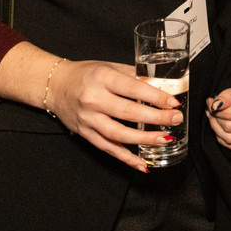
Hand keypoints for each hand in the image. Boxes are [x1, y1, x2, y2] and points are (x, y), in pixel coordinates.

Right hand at [44, 60, 184, 172]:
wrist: (55, 86)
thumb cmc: (86, 74)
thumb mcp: (110, 67)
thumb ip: (135, 75)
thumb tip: (163, 85)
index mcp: (103, 78)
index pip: (133, 88)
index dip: (156, 97)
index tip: (173, 102)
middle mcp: (93, 99)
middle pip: (129, 112)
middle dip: (156, 117)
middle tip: (175, 119)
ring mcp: (88, 119)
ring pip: (119, 134)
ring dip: (144, 139)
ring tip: (165, 139)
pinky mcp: (85, 133)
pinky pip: (108, 149)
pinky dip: (126, 158)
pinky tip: (142, 164)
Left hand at [206, 87, 230, 150]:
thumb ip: (228, 94)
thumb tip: (215, 105)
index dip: (215, 109)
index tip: (210, 102)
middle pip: (229, 127)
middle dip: (215, 118)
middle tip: (211, 109)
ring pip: (230, 139)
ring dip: (216, 129)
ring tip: (213, 117)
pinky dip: (222, 138)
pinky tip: (220, 127)